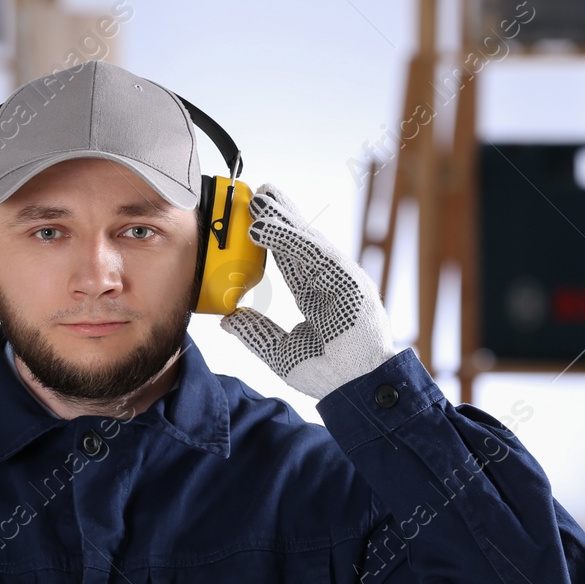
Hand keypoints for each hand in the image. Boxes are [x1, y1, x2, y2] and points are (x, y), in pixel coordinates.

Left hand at [219, 182, 400, 400]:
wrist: (356, 390)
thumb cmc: (328, 375)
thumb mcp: (280, 352)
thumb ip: (256, 333)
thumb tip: (229, 319)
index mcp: (318, 296)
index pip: (292, 260)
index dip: (273, 238)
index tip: (253, 219)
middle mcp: (330, 283)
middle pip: (301, 242)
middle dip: (279, 216)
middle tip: (256, 193)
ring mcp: (342, 279)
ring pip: (307, 241)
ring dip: (282, 218)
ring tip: (259, 197)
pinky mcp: (349, 280)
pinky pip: (314, 252)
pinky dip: (289, 238)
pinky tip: (266, 226)